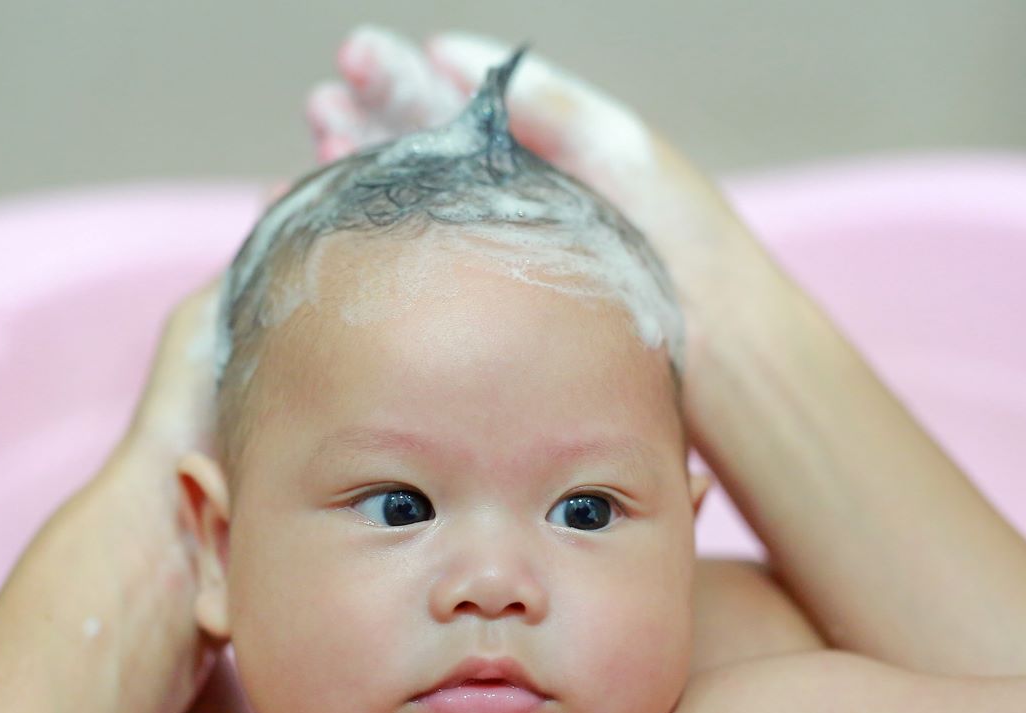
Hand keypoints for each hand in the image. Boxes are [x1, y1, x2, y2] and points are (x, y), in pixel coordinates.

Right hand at [306, 29, 795, 366]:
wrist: (713, 346)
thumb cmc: (679, 241)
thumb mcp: (619, 150)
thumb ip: (547, 105)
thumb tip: (451, 53)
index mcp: (537, 152)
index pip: (455, 105)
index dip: (401, 79)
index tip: (354, 58)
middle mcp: (506, 202)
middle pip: (419, 152)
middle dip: (364, 124)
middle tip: (320, 109)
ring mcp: (491, 261)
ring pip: (406, 210)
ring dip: (353, 181)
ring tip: (312, 160)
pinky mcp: (482, 315)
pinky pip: (413, 275)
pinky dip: (365, 252)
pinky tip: (321, 236)